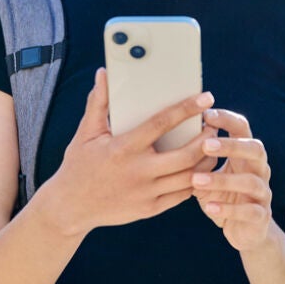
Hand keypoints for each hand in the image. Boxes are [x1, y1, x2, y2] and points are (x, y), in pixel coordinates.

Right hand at [44, 68, 214, 235]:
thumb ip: (98, 103)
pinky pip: (182, 195)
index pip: (162, 124)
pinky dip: (195, 180)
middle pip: (186, 155)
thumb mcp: (86, 133)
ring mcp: (146, 193)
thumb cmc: (78, 165)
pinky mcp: (150, 209)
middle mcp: (138, 172)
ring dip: (206, 161)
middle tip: (214, 125)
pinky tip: (201, 168)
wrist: (70, 208)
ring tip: (213, 146)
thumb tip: (103, 74)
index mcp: (124, 148)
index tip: (205, 98)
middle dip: (206, 139)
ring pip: (189, 178)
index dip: (186, 109)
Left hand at [192, 109, 273, 251]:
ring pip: (250, 181)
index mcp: (246, 154)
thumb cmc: (221, 196)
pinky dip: (228, 209)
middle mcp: (260, 170)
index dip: (227, 119)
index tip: (206, 114)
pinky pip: (249, 211)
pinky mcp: (261, 217)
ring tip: (196, 180)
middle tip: (205, 145)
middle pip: (256, 149)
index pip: (243, 128)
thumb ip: (196, 159)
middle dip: (231, 146)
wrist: (245, 231)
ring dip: (223, 180)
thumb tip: (168, 136)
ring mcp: (263, 193)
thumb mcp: (208, 175)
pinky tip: (208, 207)